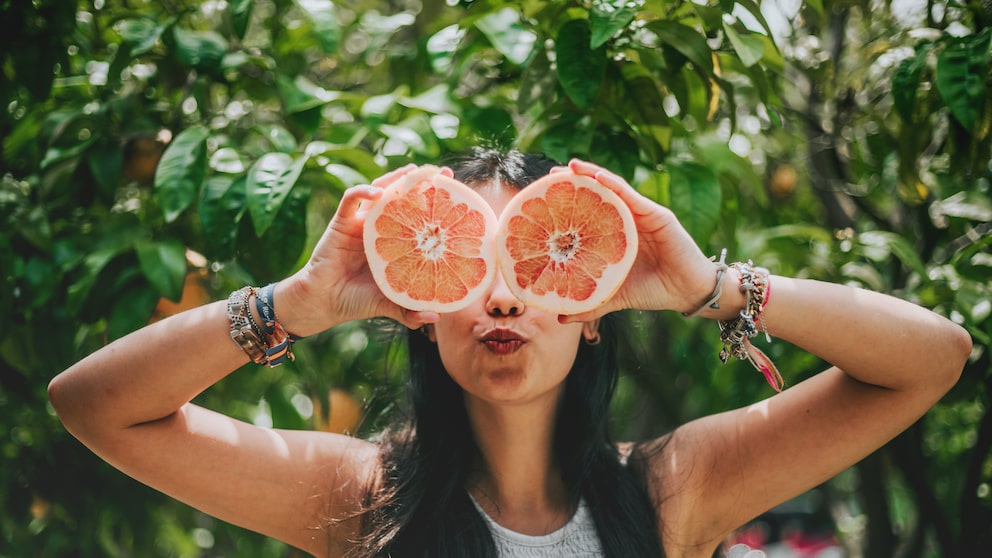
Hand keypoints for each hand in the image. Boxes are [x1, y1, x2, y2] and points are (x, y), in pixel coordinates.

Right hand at [274, 164, 442, 333]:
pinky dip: (363, 192)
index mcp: (394, 242)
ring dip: (394, 178)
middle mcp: (379, 227)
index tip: (455, 192)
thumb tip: (438, 316)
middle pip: (401, 196)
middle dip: (420, 181)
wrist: (323, 303)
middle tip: (441, 172)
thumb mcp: (389, 303)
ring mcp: (360, 222)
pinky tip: (378, 193)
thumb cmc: (356, 301)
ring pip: (379, 190)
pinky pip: (351, 199)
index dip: (434, 202)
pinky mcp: (341, 222)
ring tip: (413, 171)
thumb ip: (410, 309)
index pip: (417, 215)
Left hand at [556, 159, 718, 321]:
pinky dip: (613, 184)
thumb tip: (560, 317)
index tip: (542, 196)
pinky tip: (597, 177)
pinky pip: (632, 196)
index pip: (589, 211)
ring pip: (613, 187)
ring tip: (569, 167)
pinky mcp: (657, 215)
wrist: (688, 293)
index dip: (568, 201)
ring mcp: (643, 214)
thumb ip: (590, 304)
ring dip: (591, 174)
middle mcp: (628, 218)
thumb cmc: (655, 290)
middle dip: (575, 182)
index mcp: (616, 233)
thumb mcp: (615, 295)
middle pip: (598, 193)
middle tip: (550, 175)